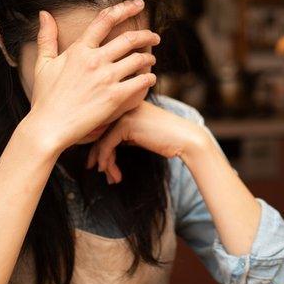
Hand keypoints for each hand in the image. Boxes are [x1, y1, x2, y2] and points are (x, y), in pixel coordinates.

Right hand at [25, 0, 160, 153]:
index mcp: (79, 49)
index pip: (105, 20)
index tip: (138, 4)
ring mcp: (106, 78)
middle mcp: (94, 60)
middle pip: (129, 39)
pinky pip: (140, 82)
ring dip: (149, 58)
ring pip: (138, 59)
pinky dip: (149, 78)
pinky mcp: (114, 97)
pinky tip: (150, 79)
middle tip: (155, 36)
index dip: (124, 8)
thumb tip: (44, 13)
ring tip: (151, 60)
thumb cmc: (45, 97)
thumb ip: (46, 37)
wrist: (49, 127)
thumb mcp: (43, 64)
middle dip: (147, 35)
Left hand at [86, 101, 211, 183]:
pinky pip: (107, 144)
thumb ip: (125, 136)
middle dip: (97, 155)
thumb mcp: (141, 134)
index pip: (104, 125)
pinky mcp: (126, 124)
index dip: (98, 145)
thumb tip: (104, 150)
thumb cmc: (167, 139)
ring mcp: (124, 113)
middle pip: (100, 132)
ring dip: (105, 162)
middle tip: (99, 171)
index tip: (97, 163)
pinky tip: (110, 172)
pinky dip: (105, 160)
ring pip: (102, 140)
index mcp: (127, 104)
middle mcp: (123, 105)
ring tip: (111, 179)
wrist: (186, 139)